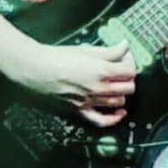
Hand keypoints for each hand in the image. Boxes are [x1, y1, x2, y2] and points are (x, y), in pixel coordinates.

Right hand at [13, 40, 136, 126]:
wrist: (37, 69)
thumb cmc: (57, 57)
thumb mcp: (86, 49)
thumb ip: (109, 50)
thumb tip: (124, 46)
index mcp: (102, 70)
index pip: (130, 70)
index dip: (130, 62)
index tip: (125, 56)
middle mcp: (100, 88)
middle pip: (128, 87)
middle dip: (128, 77)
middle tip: (121, 69)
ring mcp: (91, 101)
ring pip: (119, 102)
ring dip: (122, 93)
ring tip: (116, 84)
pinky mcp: (81, 110)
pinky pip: (102, 120)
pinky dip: (114, 118)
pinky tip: (119, 113)